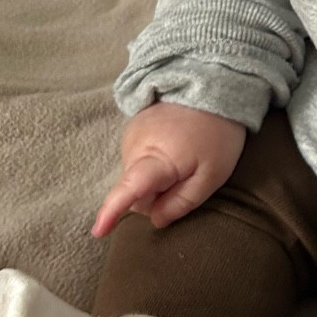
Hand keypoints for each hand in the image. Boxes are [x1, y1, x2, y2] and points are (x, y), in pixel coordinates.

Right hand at [91, 100, 247, 236]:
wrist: (213, 85)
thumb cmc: (217, 135)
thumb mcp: (211, 176)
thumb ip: (182, 202)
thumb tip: (156, 220)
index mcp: (156, 158)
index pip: (129, 189)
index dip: (113, 212)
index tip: (99, 231)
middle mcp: (135, 145)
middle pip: (136, 191)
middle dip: (156, 196)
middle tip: (187, 179)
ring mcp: (131, 134)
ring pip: (136, 176)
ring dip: (156, 179)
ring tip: (184, 159)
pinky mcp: (133, 126)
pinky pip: (137, 159)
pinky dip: (153, 163)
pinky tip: (174, 149)